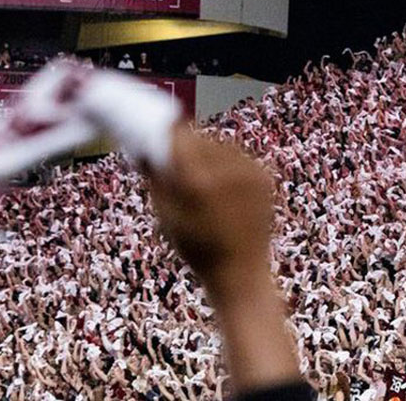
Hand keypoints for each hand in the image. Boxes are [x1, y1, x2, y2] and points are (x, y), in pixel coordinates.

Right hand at [149, 124, 275, 283]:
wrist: (242, 273)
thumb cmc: (199, 251)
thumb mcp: (167, 217)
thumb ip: (155, 178)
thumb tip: (142, 149)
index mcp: (198, 180)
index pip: (178, 135)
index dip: (166, 132)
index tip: (157, 133)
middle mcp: (226, 170)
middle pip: (199, 138)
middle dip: (186, 146)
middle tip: (176, 161)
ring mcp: (249, 172)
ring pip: (219, 146)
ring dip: (207, 154)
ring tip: (201, 181)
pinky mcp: (263, 177)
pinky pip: (238, 158)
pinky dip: (226, 165)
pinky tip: (221, 187)